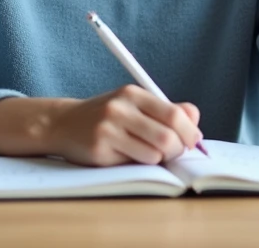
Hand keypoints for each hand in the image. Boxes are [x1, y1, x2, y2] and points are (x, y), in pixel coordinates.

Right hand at [47, 85, 201, 166]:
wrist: (63, 124)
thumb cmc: (107, 116)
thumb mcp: (134, 104)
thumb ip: (166, 110)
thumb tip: (195, 120)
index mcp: (133, 93)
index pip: (175, 114)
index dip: (190, 132)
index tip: (193, 140)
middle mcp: (120, 108)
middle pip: (167, 136)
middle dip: (178, 149)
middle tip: (174, 152)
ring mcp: (108, 129)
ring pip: (154, 154)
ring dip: (159, 159)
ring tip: (149, 153)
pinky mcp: (99, 151)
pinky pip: (134, 164)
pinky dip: (139, 164)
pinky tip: (127, 155)